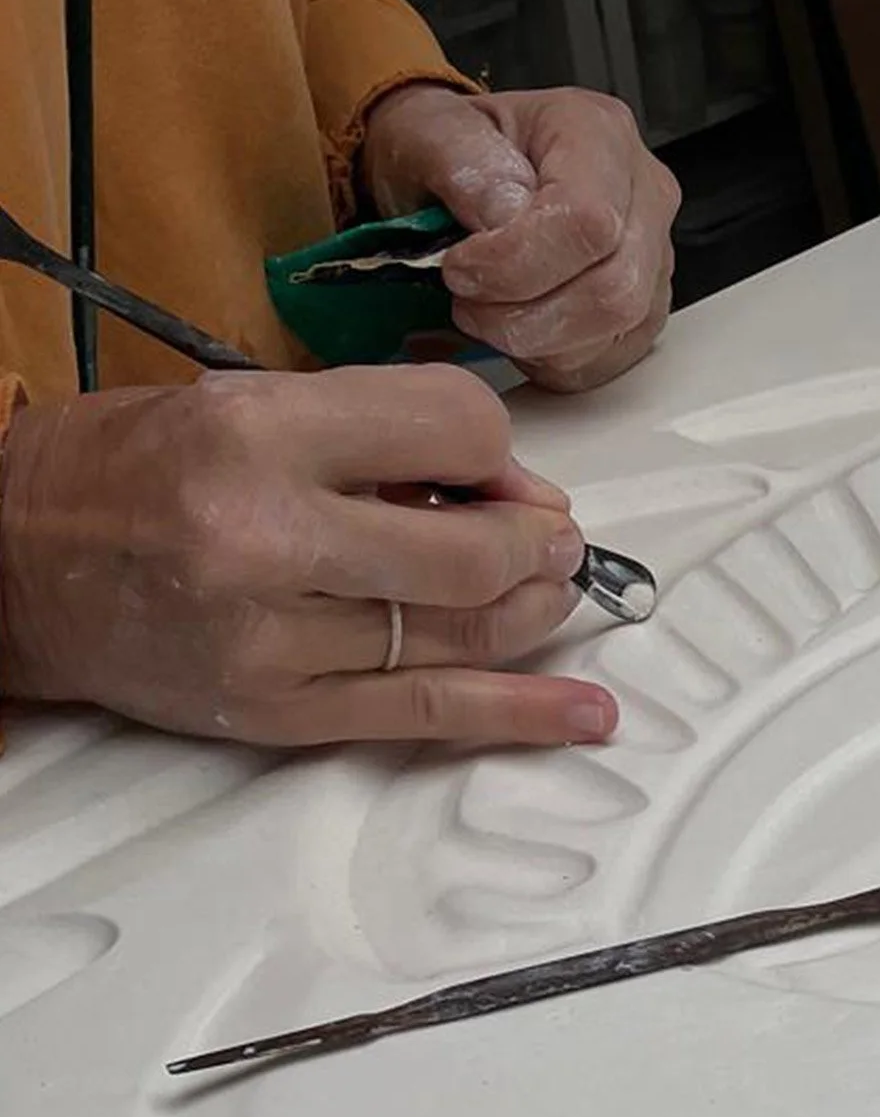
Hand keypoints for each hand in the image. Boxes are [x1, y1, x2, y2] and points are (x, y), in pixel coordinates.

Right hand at [0, 366, 618, 746]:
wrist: (9, 559)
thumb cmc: (131, 470)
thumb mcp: (250, 403)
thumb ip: (383, 433)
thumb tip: (514, 490)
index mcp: (259, 434)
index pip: (457, 431)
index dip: (501, 456)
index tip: (499, 473)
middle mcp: (266, 538)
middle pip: (472, 551)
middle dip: (537, 545)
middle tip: (551, 540)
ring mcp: (273, 638)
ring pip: (462, 631)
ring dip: (533, 611)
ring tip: (553, 591)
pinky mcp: (277, 711)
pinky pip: (427, 713)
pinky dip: (520, 713)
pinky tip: (586, 711)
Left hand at [362, 84, 681, 393]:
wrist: (462, 172)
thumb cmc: (452, 151)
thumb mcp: (429, 131)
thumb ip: (462, 162)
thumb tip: (503, 215)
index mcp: (599, 133)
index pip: (587, 220)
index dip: (517, 262)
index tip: (458, 267)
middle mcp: (645, 194)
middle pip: (614, 287)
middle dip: (524, 314)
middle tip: (465, 299)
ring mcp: (654, 256)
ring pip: (617, 330)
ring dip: (534, 341)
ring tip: (484, 311)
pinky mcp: (645, 309)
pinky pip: (608, 360)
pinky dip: (550, 360)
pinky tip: (517, 326)